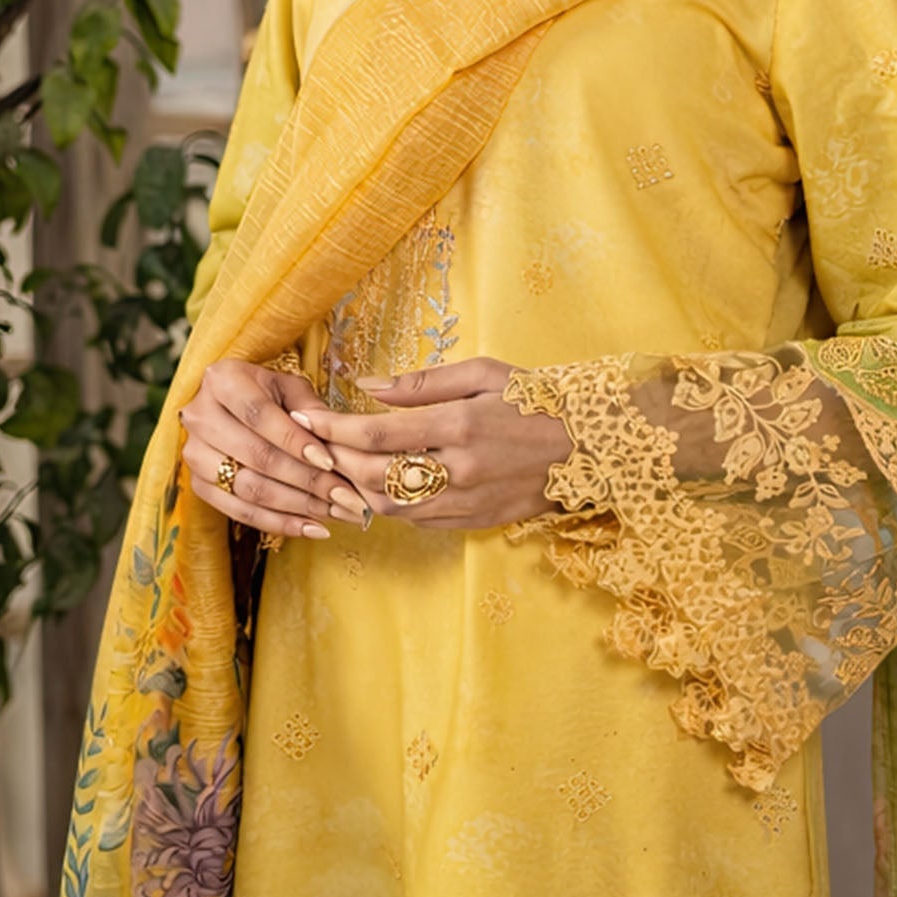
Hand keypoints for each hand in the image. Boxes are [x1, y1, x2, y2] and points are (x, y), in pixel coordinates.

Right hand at [180, 358, 373, 539]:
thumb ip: (311, 409)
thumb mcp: (290, 388)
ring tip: (335, 514)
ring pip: (249, 488)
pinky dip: (278, 523)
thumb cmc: (269, 393)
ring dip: (297, 505)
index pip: (260, 415)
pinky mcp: (198, 484)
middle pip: (256, 456)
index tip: (329, 461)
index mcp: (222, 381)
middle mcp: (199, 416)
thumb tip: (331, 439)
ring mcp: (194, 453)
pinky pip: (240, 512)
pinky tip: (311, 528)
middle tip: (344, 496)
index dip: (295, 440)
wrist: (231, 407)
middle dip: (306, 480)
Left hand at [287, 356, 571, 529]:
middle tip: (313, 445)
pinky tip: (378, 487)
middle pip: (373, 477)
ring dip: (356, 490)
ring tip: (338, 468)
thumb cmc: (536, 398)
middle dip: (334, 462)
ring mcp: (468, 502)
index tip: (304, 418)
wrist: (591, 446)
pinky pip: (418, 522)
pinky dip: (390, 506)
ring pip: (390, 508)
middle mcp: (460, 470)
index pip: (375, 435)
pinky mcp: (476, 523)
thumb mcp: (484, 372)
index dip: (332, 429)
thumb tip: (366, 386)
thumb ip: (422, 383)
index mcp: (460, 425)